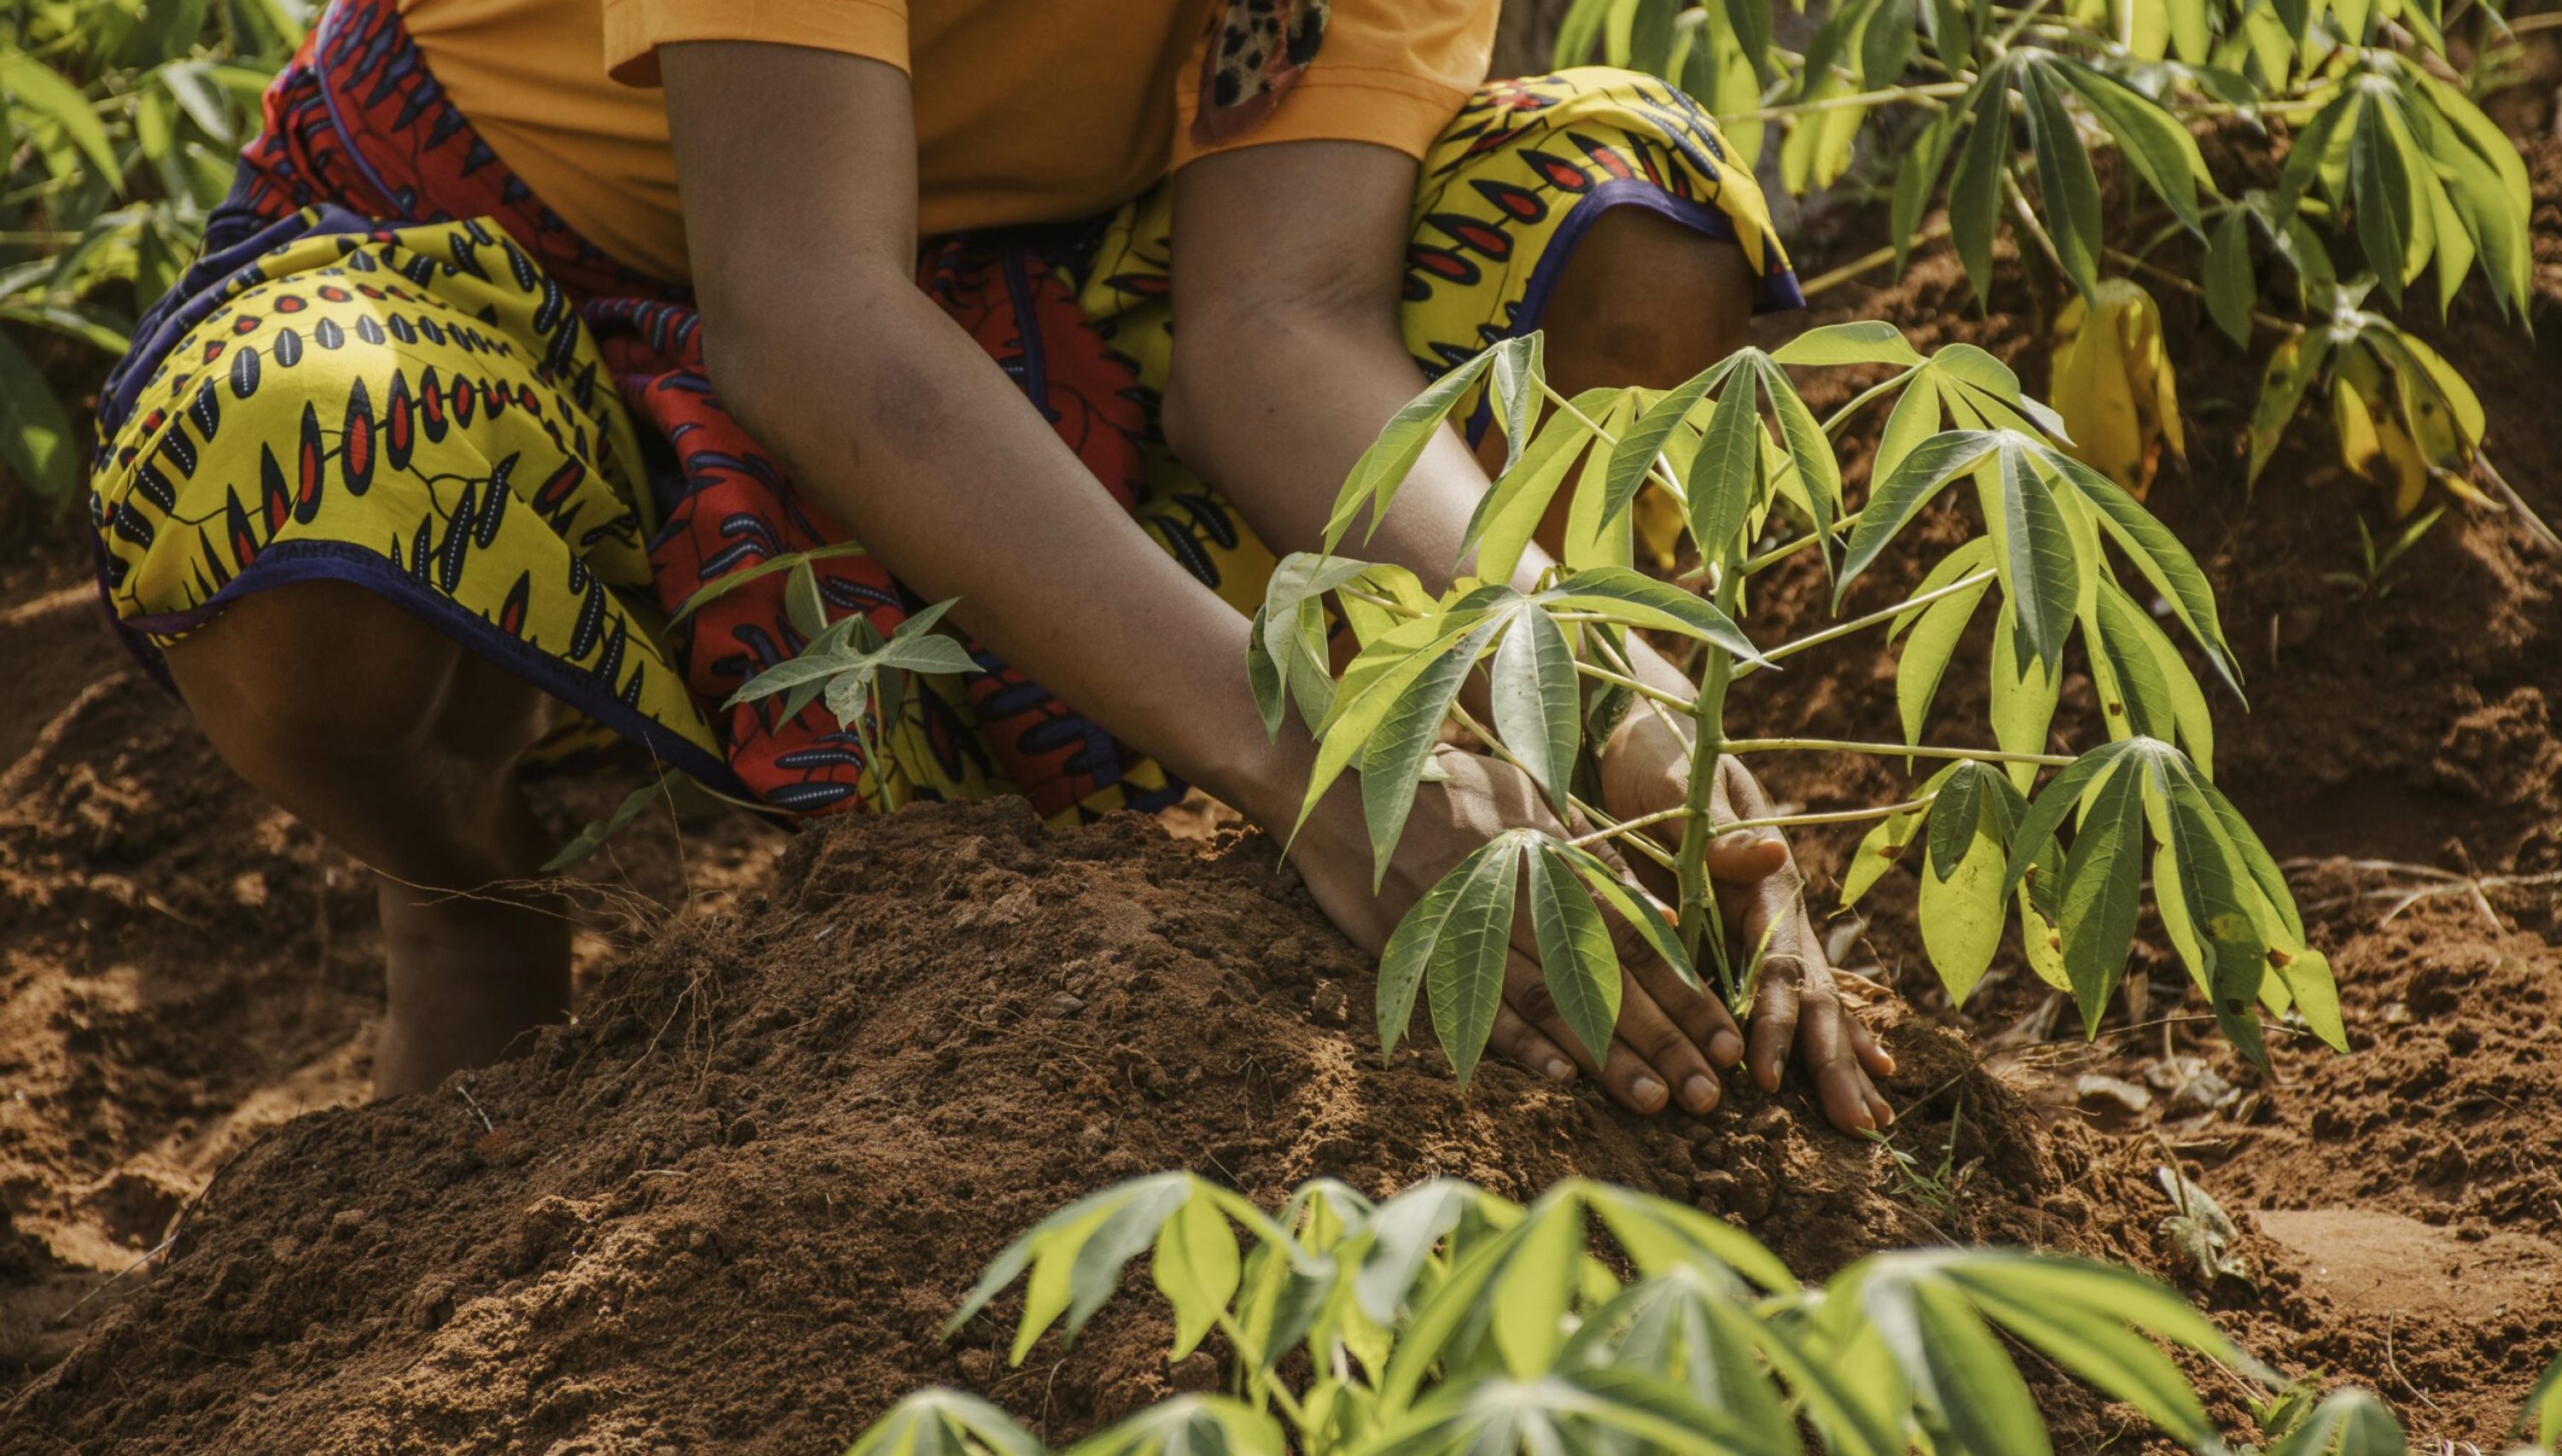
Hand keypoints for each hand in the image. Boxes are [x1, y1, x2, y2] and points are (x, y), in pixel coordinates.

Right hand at [1292, 745, 1775, 1115]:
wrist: (1339, 783)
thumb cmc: (1441, 784)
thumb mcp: (1526, 795)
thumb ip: (1589, 852)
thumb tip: (1656, 912)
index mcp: (1553, 852)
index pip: (1635, 934)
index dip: (1684, 991)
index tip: (1726, 1039)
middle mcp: (1521, 889)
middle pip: (1605, 974)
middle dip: (1664, 1038)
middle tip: (1710, 1095)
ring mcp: (1470, 919)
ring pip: (1551, 996)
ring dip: (1605, 1055)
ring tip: (1654, 1100)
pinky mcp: (1420, 944)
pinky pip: (1474, 998)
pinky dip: (1519, 1040)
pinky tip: (1561, 1078)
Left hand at [1600, 710, 1897, 1133]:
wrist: (1647, 727)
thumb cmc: (1657, 757)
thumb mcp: (1682, 785)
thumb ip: (1721, 828)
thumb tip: (1777, 854)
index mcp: (1761, 879)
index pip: (1777, 964)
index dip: (1779, 1022)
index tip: (1770, 1078)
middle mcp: (1776, 904)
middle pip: (1814, 992)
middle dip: (1834, 1061)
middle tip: (1860, 1129)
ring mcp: (1771, 916)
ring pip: (1816, 997)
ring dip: (1843, 1058)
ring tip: (1871, 1120)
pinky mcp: (1752, 922)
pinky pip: (1796, 986)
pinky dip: (1828, 1029)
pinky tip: (1862, 1067)